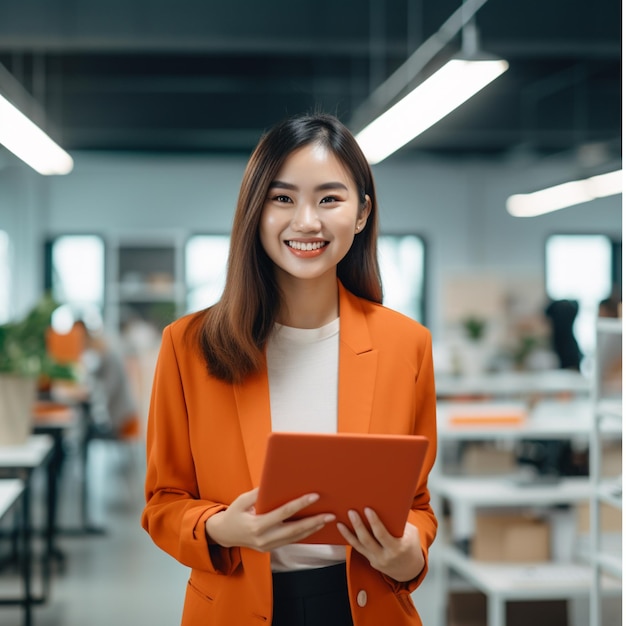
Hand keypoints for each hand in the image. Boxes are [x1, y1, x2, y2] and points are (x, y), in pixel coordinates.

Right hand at [205, 488, 334, 551]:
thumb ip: (258, 493)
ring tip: (327, 520)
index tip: (314, 496)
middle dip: (314, 522)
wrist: (224, 535)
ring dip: (313, 529)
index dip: (300, 504)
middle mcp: (264, 539)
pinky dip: (304, 534)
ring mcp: (268, 546)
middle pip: (294, 530)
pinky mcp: (271, 548)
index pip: (283, 513)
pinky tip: (315, 526)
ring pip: (295, 538)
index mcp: (256, 525)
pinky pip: (290, 541)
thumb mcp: (242, 500)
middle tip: (330, 515)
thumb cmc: (233, 514)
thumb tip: (275, 482)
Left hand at [337, 508, 423, 581]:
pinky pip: (359, 549)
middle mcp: (386, 556)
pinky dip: (350, 539)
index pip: (382, 534)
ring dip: (349, 533)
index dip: (374, 522)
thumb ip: (399, 523)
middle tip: (351, 511)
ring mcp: (377, 561)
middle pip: (368, 540)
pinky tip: (343, 529)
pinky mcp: (371, 561)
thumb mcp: (411, 533)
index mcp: (398, 548)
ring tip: (340, 521)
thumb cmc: (411, 544)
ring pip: (360, 546)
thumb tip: (386, 505)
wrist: (411, 569)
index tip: (367, 509)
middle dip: (358, 525)